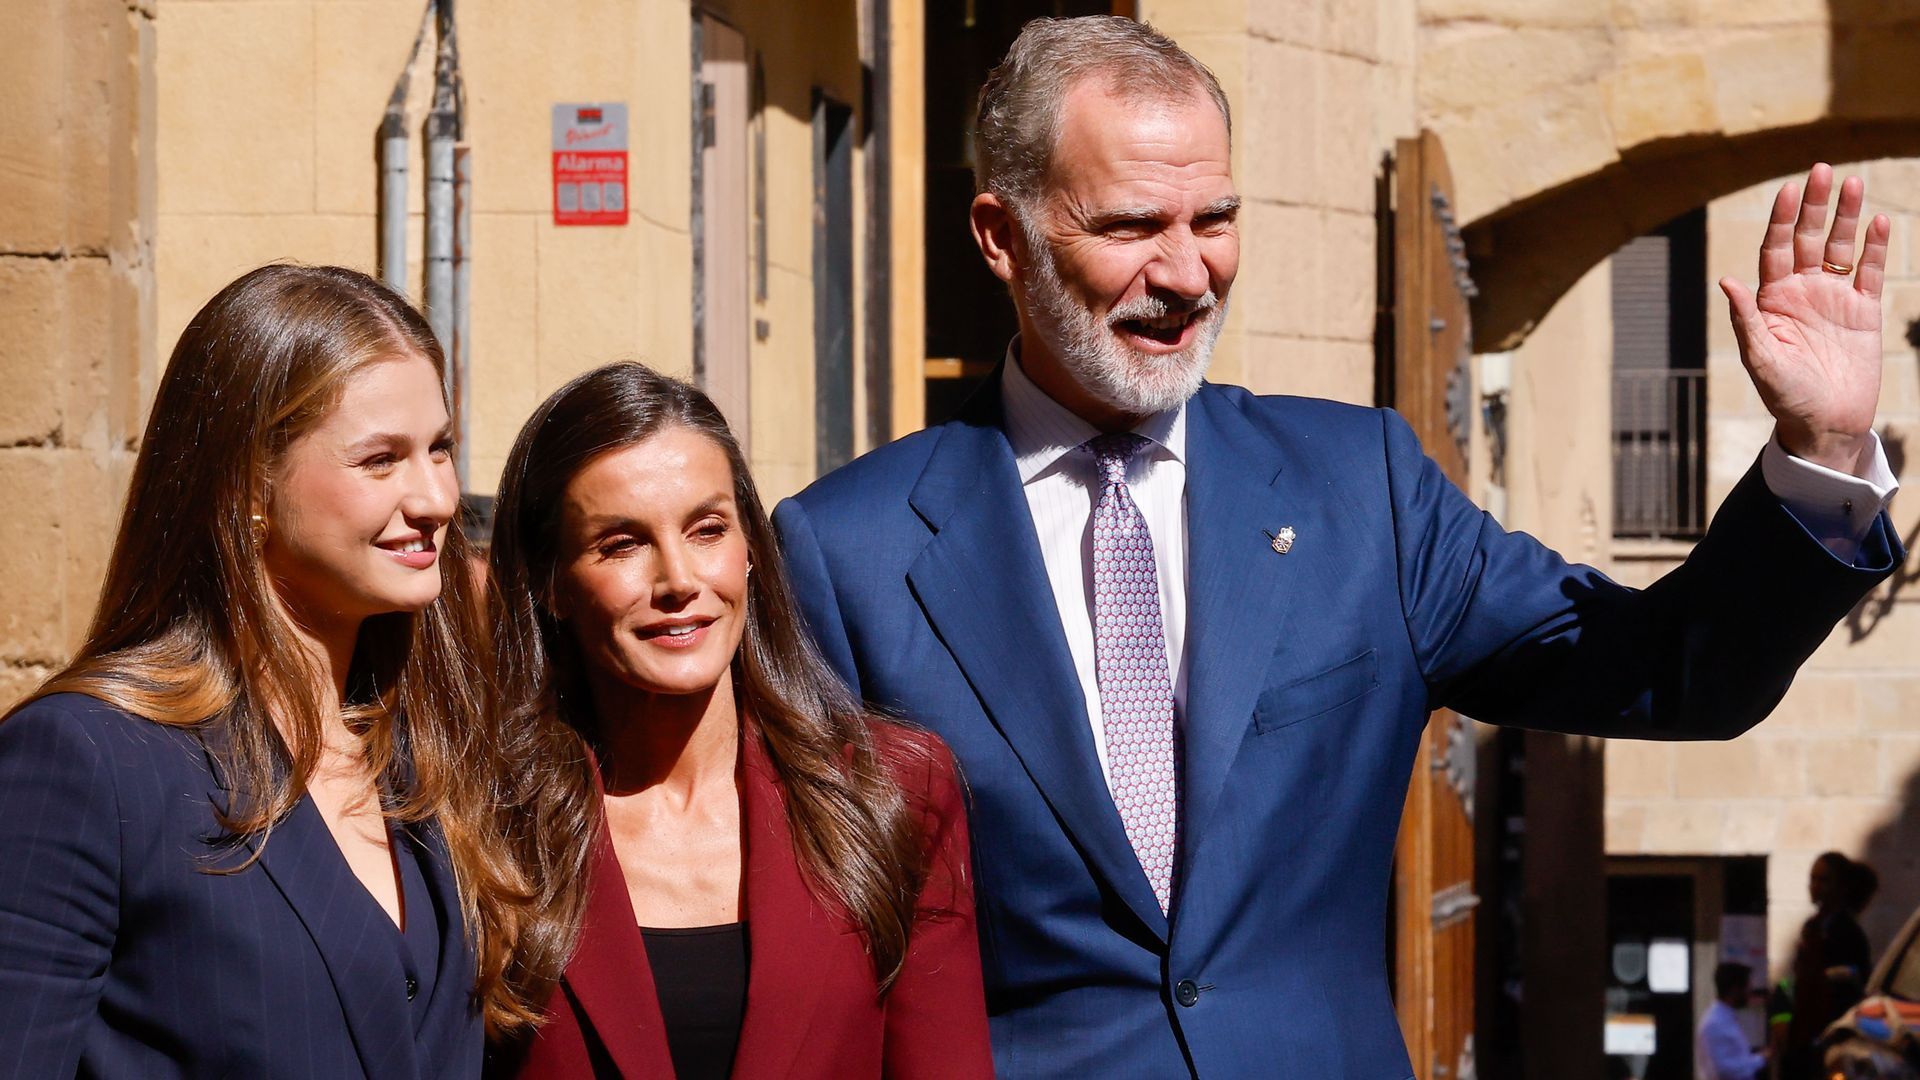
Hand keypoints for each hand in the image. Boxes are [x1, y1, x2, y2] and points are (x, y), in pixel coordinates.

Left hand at [1720, 163, 1889, 474]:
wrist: (1824, 424)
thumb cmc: (1785, 396)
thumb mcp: (1761, 359)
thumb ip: (1747, 320)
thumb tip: (1726, 281)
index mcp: (1772, 299)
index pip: (1776, 248)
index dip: (1782, 219)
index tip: (1789, 189)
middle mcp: (1802, 292)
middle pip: (1809, 238)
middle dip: (1815, 205)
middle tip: (1822, 169)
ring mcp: (1834, 299)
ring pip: (1841, 247)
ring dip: (1847, 216)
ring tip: (1854, 183)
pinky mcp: (1864, 311)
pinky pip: (1869, 271)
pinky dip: (1875, 247)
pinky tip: (1880, 222)